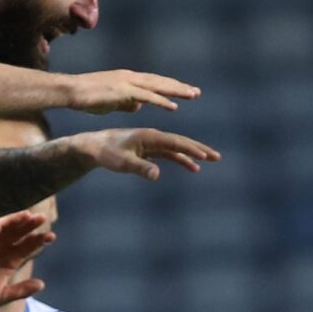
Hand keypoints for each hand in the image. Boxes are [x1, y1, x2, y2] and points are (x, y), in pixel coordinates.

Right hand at [0, 209, 54, 310]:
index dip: (38, 240)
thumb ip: (20, 291)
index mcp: (9, 259)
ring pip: (0, 229)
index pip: (26, 246)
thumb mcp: (1, 296)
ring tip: (24, 216)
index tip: (51, 236)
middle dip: (28, 225)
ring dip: (11, 222)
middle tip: (40, 218)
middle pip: (16, 233)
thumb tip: (42, 284)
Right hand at [63, 70, 199, 113]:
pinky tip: (173, 106)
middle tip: (197, 92)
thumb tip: (139, 106)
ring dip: (176, 91)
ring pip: (157, 86)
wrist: (71, 90)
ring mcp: (127, 82)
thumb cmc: (87, 97)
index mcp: (128, 79)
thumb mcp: (111, 101)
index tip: (185, 91)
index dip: (170, 87)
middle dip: (179, 87)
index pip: (154, 82)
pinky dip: (161, 101)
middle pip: (160, 82)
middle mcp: (130, 77)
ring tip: (192, 96)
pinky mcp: (122, 91)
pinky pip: (146, 96)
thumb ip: (126, 102)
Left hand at [74, 128, 220, 181]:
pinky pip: (170, 154)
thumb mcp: (122, 163)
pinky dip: (182, 159)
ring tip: (210, 160)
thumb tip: (157, 175)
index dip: (190, 149)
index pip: (174, 142)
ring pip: (178, 148)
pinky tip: (192, 167)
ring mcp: (152, 143)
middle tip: (217, 157)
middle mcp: (153, 137)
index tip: (204, 156)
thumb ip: (140, 168)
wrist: (95, 146)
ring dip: (194, 154)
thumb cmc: (107, 154)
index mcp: (149, 136)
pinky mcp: (149, 149)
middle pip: (181, 142)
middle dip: (200, 149)